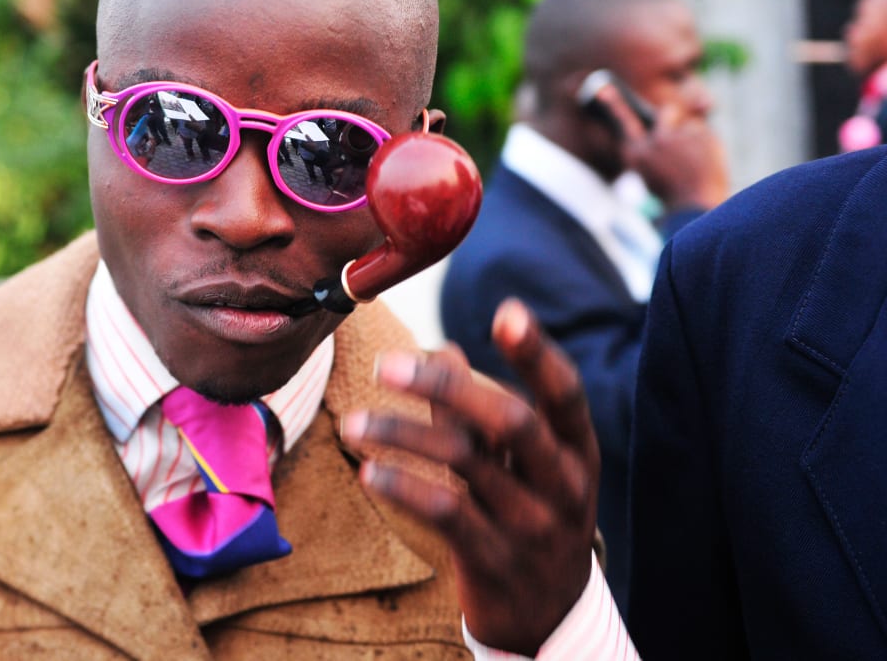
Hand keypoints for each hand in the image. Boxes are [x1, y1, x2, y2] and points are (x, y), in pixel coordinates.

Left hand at [341, 299, 599, 654]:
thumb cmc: (531, 517)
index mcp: (576, 451)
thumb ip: (481, 412)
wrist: (548, 617)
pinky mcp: (495, 561)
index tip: (507, 312)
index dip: (538, 352)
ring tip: (353, 423)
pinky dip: (404, 487)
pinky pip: (446, 514)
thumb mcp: (523, 465)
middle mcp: (561, 485)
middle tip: (385, 364)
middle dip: (447, 386)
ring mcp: (531, 526)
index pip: (564, 393)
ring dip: (401, 434)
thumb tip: (444, 349)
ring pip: (466, 463)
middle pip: (510, 420)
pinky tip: (369, 471)